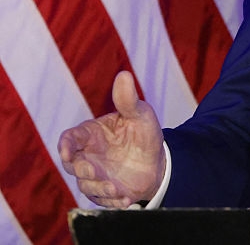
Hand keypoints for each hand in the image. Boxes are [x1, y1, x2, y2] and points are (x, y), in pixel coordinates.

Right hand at [57, 71, 165, 207]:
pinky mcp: (104, 192)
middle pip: (72, 165)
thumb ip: (128, 99)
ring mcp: (95, 175)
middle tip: (94, 170)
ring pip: (86, 185)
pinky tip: (126, 199)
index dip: (64, 145)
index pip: (69, 138)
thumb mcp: (140, 114)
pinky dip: (112, 202)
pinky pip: (102, 201)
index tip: (67, 151)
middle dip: (81, 169)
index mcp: (90, 134)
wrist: (158, 160)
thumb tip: (124, 74)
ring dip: (100, 188)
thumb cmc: (143, 132)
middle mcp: (88, 156)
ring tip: (117, 189)